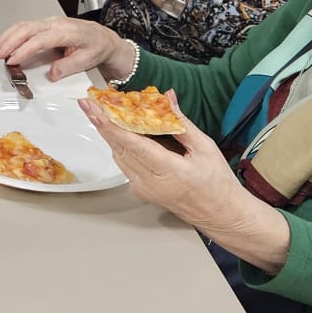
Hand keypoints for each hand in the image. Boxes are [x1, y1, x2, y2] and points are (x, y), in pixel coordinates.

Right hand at [0, 15, 132, 82]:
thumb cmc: (96, 47)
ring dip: (6, 36)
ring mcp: (48, 22)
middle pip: (27, 29)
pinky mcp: (44, 25)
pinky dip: (10, 34)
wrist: (102, 38)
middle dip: (9, 41)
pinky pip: (24, 27)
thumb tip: (51, 74)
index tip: (12, 61)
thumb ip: (68, 66)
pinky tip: (2, 42)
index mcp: (67, 31)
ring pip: (23, 26)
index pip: (41, 39)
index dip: (24, 50)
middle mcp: (55, 23)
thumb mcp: (87, 60)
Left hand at [78, 90, 283, 268]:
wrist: (220, 214)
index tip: (94, 108)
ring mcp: (143, 189)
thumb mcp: (205, 147)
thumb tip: (167, 98)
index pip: (131, 144)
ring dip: (111, 133)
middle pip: (118, 147)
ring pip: (119, 155)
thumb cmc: (217, 183)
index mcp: (168, 170)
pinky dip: (122, 146)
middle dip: (102, 123)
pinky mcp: (141, 191)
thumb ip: (181, 122)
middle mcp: (149, 182)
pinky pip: (125, 164)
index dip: (109, 124)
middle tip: (91, 102)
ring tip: (105, 111)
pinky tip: (124, 131)